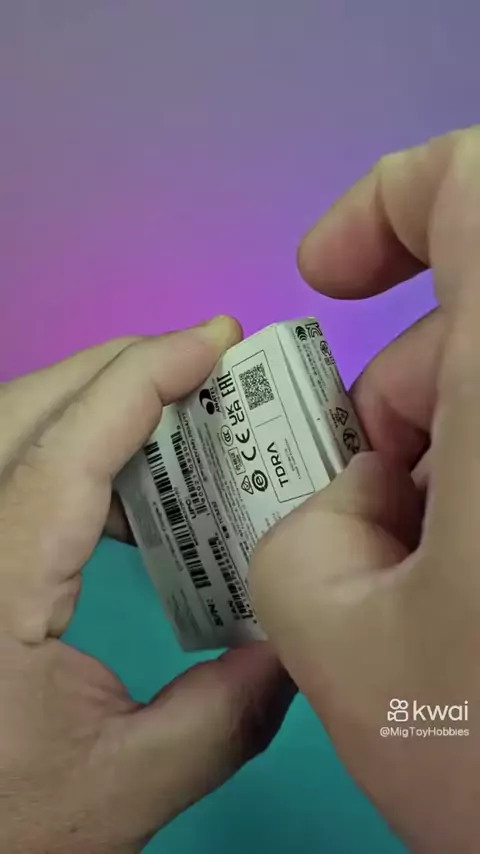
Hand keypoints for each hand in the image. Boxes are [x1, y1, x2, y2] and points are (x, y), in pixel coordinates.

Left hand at [0, 317, 292, 853]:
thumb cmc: (3, 822)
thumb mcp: (122, 785)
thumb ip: (225, 714)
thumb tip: (294, 644)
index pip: (70, 447)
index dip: (145, 375)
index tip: (214, 336)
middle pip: (26, 408)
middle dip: (119, 367)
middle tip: (204, 363)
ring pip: (12, 429)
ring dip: (94, 404)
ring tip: (177, 419)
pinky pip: (12, 472)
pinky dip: (72, 453)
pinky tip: (124, 497)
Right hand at [251, 128, 479, 853]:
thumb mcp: (342, 648)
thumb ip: (293, 542)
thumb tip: (348, 501)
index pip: (474, 183)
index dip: (389, 200)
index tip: (330, 276)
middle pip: (475, 312)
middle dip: (398, 392)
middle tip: (370, 499)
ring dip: (448, 455)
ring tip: (427, 570)